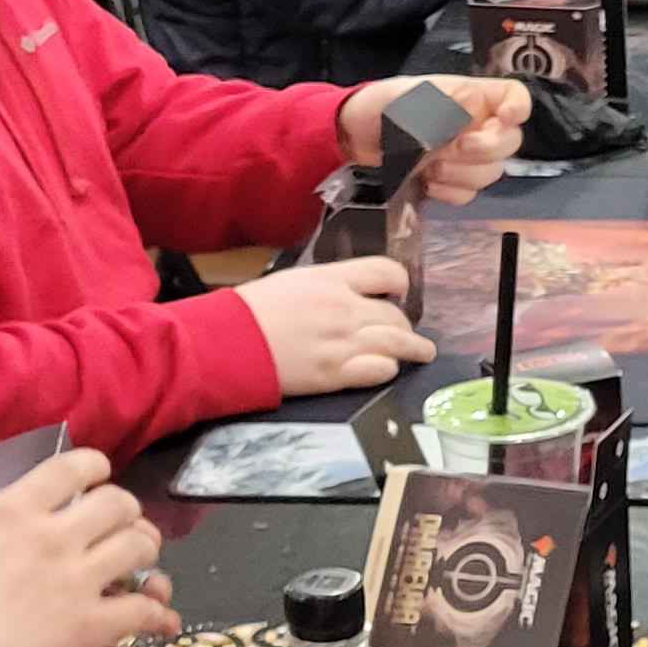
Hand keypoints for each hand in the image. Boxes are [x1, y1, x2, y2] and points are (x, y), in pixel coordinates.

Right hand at [0, 448, 175, 646]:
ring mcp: (75, 580)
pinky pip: (142, 608)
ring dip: (147, 554)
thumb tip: (7, 522)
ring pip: (139, 547)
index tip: (101, 475)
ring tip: (145, 567)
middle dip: (129, 513)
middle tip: (127, 527)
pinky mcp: (92, 625)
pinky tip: (152, 619)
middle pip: (117, 503)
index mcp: (10, 512)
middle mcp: (49, 536)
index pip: (70, 467)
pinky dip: (153, 613)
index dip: (95, 467)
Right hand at [237, 256, 435, 393]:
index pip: (387, 272)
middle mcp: (345, 308)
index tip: (398, 292)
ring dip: (414, 348)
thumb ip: (326, 284)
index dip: (399, 283)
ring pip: (398, 343)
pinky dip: (389, 369)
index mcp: (332, 279)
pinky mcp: (336, 374)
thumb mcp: (291, 280)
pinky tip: (388, 369)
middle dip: (404, 323)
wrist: (226, 342)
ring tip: (421, 352)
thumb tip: (346, 290)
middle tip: (405, 331)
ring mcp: (343, 342)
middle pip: (396, 313)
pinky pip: (380, 370)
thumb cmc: (248, 311)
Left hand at [340, 74, 529, 201]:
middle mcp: (477, 126)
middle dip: (485, 149)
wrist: (355, 135)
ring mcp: (465, 156)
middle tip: (457, 147)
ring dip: (462, 173)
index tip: (506, 118)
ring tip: (432, 165)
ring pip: (490, 173)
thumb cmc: (384, 105)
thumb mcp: (415, 95)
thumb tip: (474, 121)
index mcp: (473, 97)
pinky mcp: (451, 180)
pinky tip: (428, 183)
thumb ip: (449, 107)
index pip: (514, 97)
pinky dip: (450, 191)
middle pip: (510, 143)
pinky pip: (467, 194)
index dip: (519, 108)